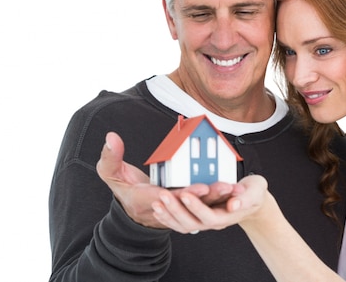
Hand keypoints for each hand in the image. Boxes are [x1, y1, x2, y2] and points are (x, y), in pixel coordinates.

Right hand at [96, 132, 236, 227]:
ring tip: (236, 189)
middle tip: (226, 186)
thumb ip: (110, 156)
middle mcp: (165, 207)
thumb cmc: (122, 186)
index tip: (200, 186)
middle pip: (190, 204)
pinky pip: (203, 204)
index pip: (168, 198)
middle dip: (209, 196)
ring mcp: (177, 208)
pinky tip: (234, 189)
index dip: (185, 194)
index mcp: (146, 200)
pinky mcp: (186, 206)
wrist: (132, 207)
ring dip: (218, 198)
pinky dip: (218, 198)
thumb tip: (111, 137)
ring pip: (200, 205)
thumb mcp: (109, 172)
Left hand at [151, 174, 268, 233]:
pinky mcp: (199, 217)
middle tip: (163, 196)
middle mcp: (214, 221)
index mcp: (227, 215)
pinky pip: (181, 222)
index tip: (185, 194)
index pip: (209, 216)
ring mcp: (205, 221)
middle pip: (192, 222)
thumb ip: (245, 197)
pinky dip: (168, 217)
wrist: (252, 200)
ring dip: (168, 215)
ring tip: (156, 203)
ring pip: (183, 225)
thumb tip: (234, 204)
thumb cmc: (253, 193)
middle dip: (176, 209)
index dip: (196, 206)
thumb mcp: (255, 191)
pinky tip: (158, 210)